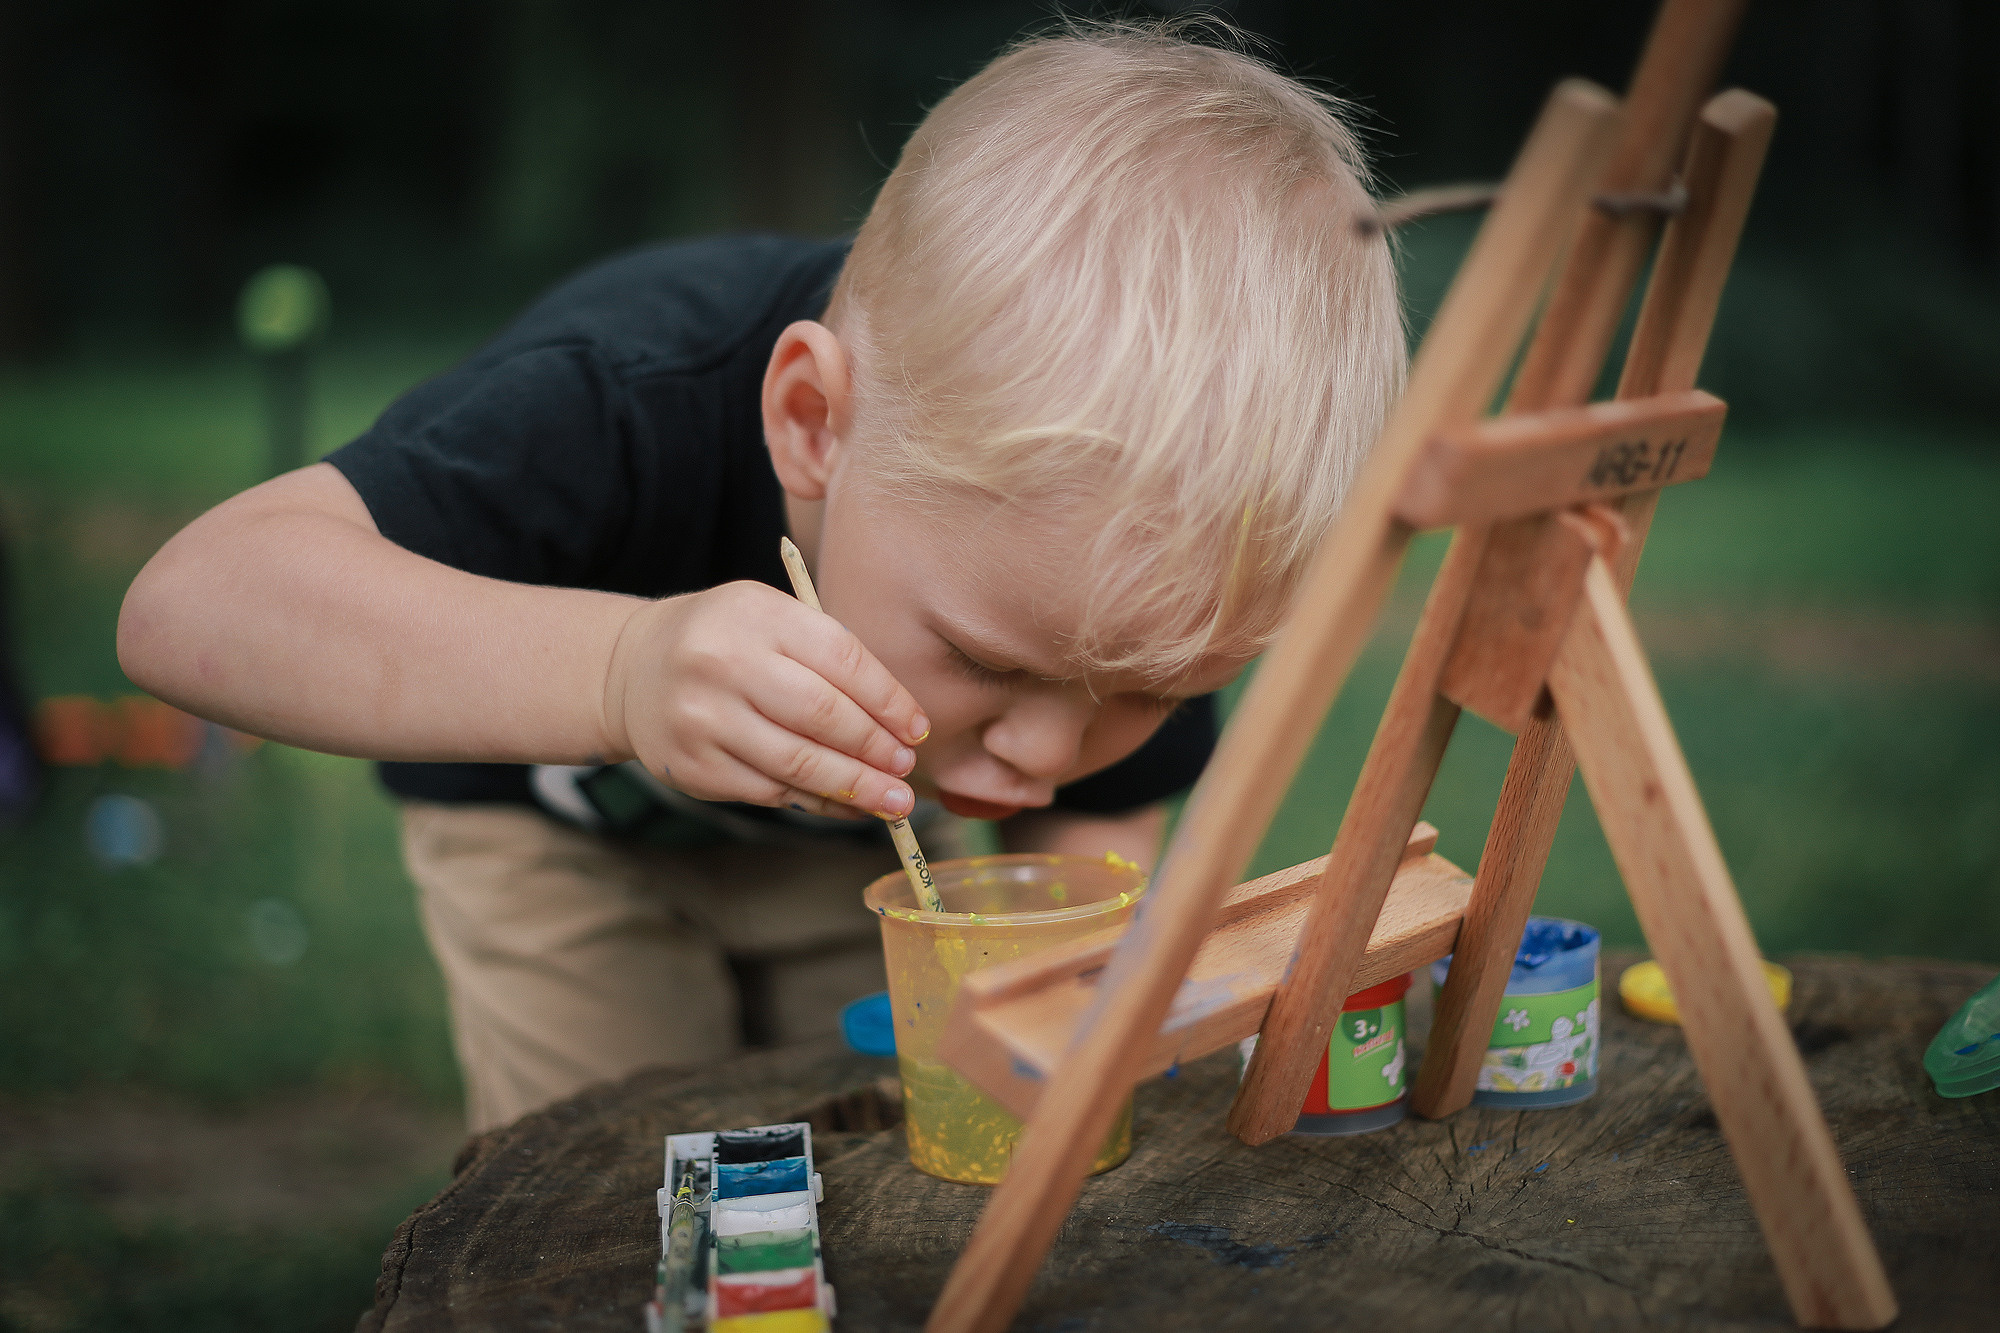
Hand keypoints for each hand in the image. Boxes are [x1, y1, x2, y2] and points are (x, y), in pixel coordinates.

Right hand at [601, 581, 927, 818]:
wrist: (634, 670)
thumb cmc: (726, 643)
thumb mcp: (769, 619)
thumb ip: (827, 657)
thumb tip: (898, 723)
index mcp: (755, 615)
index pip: (840, 659)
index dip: (888, 700)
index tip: (916, 728)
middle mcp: (723, 663)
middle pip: (822, 715)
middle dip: (874, 748)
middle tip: (906, 768)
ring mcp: (703, 719)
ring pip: (798, 763)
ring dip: (856, 787)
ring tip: (894, 802)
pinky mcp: (693, 767)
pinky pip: (770, 792)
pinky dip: (818, 803)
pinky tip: (849, 806)